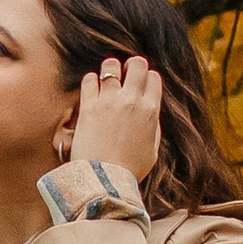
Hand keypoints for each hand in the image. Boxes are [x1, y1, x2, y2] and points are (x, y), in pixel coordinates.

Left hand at [67, 53, 162, 183]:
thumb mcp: (152, 149)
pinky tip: (92, 87)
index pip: (153, 78)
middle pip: (136, 64)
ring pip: (111, 66)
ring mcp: (109, 101)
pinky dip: (91, 80)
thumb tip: (150, 113)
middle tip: (126, 72)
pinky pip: (89, 79)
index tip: (140, 84)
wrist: (105, 179)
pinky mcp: (88, 106)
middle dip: (132, 65)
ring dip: (110, 68)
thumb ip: (153, 127)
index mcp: (150, 111)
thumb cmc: (129, 169)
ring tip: (107, 77)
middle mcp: (131, 101)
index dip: (147, 78)